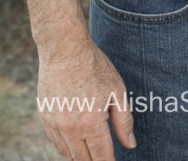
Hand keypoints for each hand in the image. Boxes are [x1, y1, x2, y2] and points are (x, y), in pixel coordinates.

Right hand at [37, 38, 134, 160]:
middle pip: (83, 160)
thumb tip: (130, 145)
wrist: (64, 50)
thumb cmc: (94, 67)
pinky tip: (76, 143)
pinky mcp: (44, 118)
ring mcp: (54, 124)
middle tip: (104, 158)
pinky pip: (55, 143)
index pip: (101, 156)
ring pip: (67, 154)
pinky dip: (66, 148)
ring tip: (92, 154)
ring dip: (80, 157)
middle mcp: (70, 128)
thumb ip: (124, 121)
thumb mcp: (117, 90)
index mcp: (91, 121)